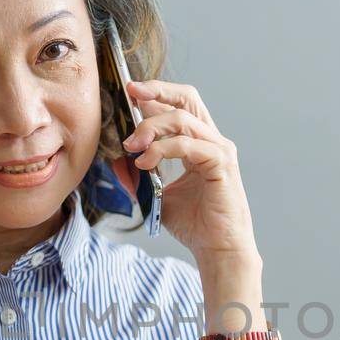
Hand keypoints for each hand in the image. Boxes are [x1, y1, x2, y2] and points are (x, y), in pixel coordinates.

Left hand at [122, 79, 259, 263]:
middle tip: (131, 93)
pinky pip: (186, 144)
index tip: (130, 91)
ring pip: (182, 119)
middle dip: (157, 90)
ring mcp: (219, 150)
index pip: (180, 105)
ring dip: (150, 128)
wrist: (217, 249)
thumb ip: (139, 175)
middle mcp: (212, 141)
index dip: (156, 93)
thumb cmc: (195, 224)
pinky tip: (145, 162)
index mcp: (199, 143)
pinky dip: (161, 149)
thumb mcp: (157, 194)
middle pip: (187, 98)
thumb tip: (117, 160)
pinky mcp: (221, 163)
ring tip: (132, 147)